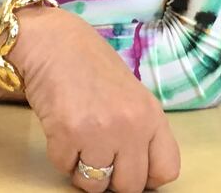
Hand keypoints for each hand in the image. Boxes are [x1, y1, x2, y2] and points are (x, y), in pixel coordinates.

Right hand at [15, 8, 181, 192]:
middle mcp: (132, 126)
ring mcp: (100, 132)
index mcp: (152, 115)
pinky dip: (61, 156)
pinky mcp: (68, 134)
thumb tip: (140, 170)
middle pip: (130, 186)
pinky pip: (65, 168)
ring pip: (95, 185)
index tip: (131, 169)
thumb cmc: (91, 65)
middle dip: (112, 179)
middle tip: (99, 157)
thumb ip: (141, 130)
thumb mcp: (132, 95)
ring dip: (83, 170)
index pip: (166, 169)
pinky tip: (62, 129)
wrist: (54, 43)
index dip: (147, 177)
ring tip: (78, 141)